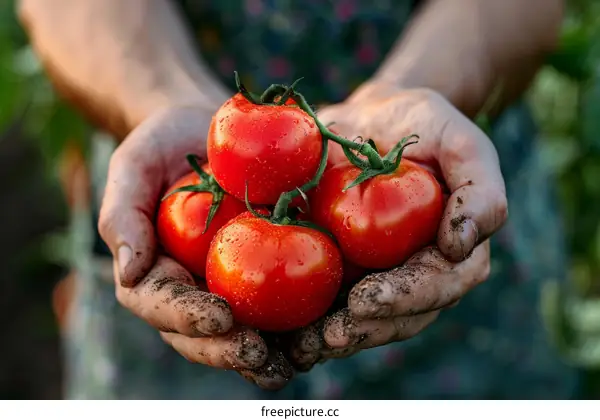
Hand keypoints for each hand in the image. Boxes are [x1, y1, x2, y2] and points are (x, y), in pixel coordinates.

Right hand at [98, 105, 292, 389]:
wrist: (208, 131)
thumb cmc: (164, 144)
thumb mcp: (134, 166)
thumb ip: (123, 214)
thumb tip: (128, 274)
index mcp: (153, 270)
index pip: (162, 304)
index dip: (188, 317)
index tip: (221, 317)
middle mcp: (189, 288)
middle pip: (200, 334)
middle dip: (226, 349)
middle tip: (258, 353)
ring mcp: (225, 286)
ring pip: (238, 334)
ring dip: (262, 355)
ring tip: (289, 362)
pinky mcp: (262, 276)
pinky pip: (275, 308)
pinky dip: (293, 327)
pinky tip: (317, 334)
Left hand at [289, 82, 507, 369]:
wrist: (370, 121)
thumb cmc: (422, 126)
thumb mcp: (459, 141)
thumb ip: (479, 189)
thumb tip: (461, 244)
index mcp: (451, 253)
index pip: (435, 286)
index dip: (404, 299)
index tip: (365, 301)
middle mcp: (417, 275)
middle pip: (397, 318)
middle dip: (362, 331)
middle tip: (326, 337)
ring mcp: (379, 278)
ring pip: (361, 322)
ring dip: (331, 338)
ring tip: (299, 346)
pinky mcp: (343, 272)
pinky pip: (327, 302)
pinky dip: (305, 320)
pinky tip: (279, 331)